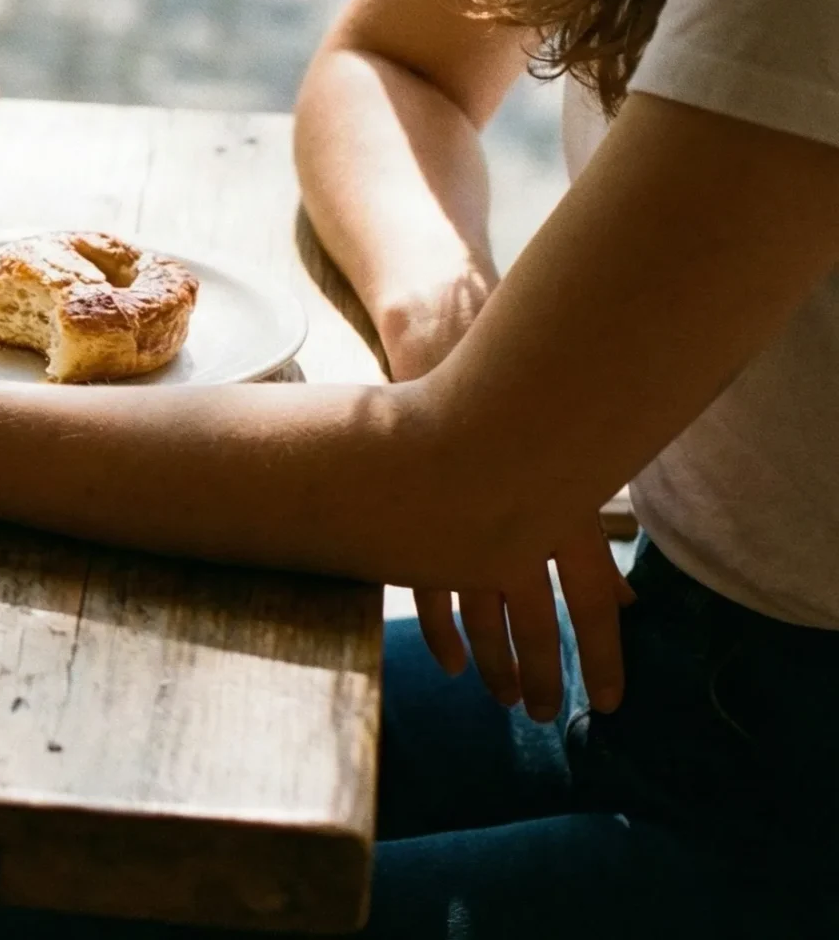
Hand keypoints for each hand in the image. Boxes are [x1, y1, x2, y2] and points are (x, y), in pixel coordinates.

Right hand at [379, 270, 631, 717]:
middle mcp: (518, 516)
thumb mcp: (563, 446)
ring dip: (491, 660)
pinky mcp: (413, 509)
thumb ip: (585, 529)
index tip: (607, 702)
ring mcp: (461, 516)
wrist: (441, 326)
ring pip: (481, 610)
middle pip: (536, 618)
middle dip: (541, 671)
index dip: (605, 653)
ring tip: (499, 697)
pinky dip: (442, 626)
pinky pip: (428, 585)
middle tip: (541, 713)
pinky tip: (452, 659)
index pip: (593, 598)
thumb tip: (625, 597)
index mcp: (564, 501)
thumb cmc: (511, 381)